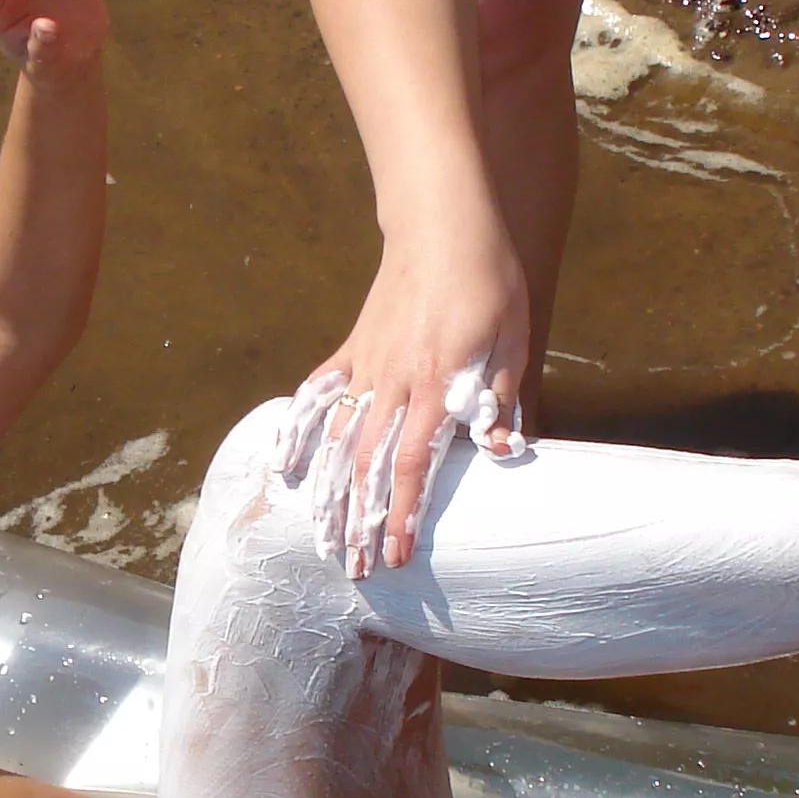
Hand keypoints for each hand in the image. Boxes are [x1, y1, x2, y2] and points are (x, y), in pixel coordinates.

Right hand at [276, 224, 528, 577]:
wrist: (444, 225)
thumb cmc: (488, 282)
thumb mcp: (513, 338)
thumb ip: (502, 397)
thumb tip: (504, 451)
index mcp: (435, 384)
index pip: (413, 464)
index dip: (403, 515)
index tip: (397, 556)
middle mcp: (392, 382)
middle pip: (368, 465)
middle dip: (361, 523)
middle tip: (354, 571)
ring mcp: (366, 365)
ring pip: (339, 441)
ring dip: (329, 494)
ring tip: (322, 539)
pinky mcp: (354, 349)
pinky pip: (320, 395)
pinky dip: (299, 431)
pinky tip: (285, 467)